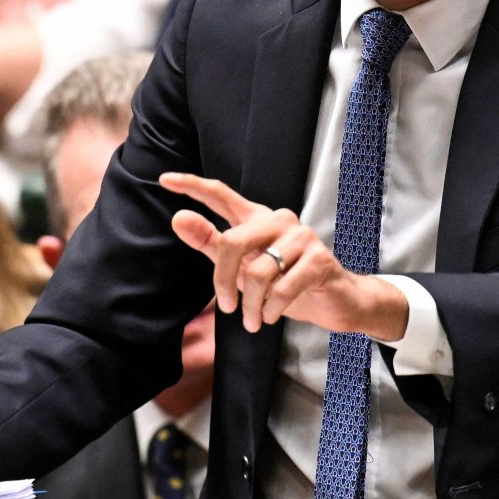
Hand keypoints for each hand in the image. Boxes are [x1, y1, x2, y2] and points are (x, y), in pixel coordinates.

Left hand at [160, 172, 407, 340]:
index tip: (164, 179)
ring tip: (254, 319)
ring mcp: (301, 237)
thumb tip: (177, 219)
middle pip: (234, 241)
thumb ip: (211, 243)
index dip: (193, 186)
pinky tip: (271, 316)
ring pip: (259, 270)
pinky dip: (271, 309)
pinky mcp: (319, 259)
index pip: (220, 195)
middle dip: (224, 280)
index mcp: (256, 218)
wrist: (334, 302)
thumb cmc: (284, 283)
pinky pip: (283, 287)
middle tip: (225, 306)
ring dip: (251, 304)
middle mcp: (278, 220)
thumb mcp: (242, 267)